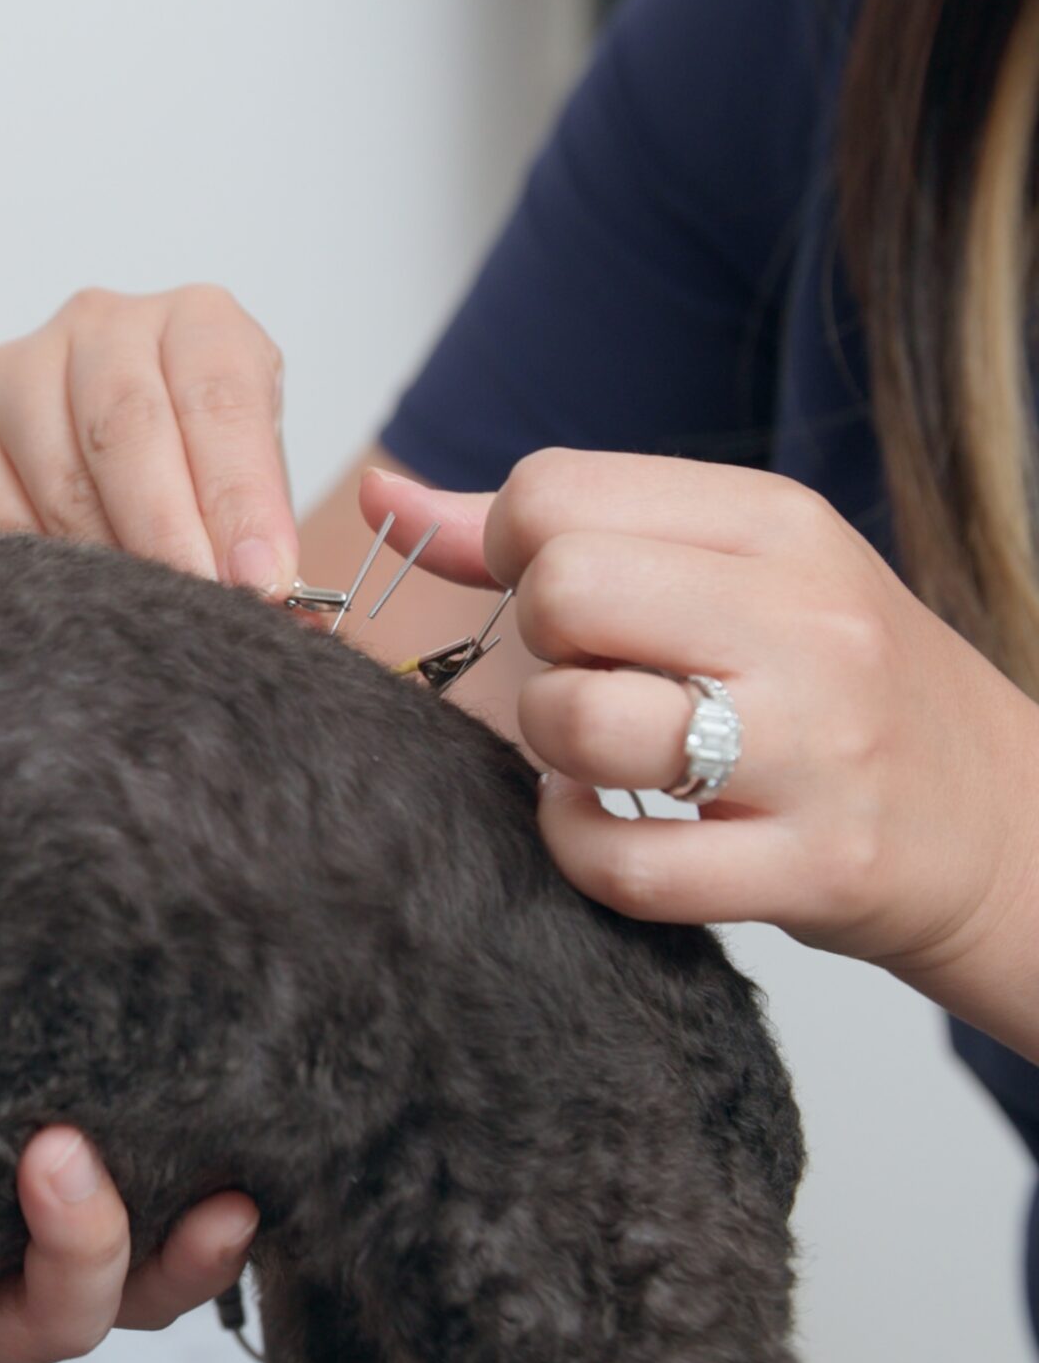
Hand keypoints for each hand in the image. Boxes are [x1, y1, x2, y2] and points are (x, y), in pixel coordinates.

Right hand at [0, 285, 299, 593]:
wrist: (117, 471)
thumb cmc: (197, 473)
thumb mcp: (249, 484)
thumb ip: (260, 532)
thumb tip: (283, 607)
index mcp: (195, 320)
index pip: (218, 397)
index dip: (239, 495)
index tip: (259, 576)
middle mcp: (101, 325)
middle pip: (126, 426)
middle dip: (167, 531)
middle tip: (198, 605)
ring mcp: (16, 370)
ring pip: (56, 474)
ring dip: (103, 558)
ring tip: (140, 615)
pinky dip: (34, 567)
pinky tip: (74, 597)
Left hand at [361, 453, 1038, 984]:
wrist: (1002, 819)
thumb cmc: (830, 686)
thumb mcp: (724, 570)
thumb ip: (546, 530)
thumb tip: (386, 497)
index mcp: (778, 525)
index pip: (555, 494)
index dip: (516, 554)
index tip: (565, 601)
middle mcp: (806, 624)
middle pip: (561, 594)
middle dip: (538, 647)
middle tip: (593, 677)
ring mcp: (816, 749)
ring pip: (578, 722)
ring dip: (554, 749)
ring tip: (602, 753)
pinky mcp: (812, 867)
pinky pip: (617, 861)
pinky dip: (580, 847)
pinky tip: (609, 821)